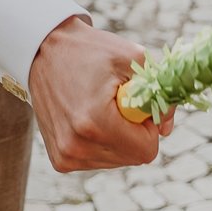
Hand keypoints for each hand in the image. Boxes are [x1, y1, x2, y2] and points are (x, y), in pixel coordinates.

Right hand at [29, 18, 171, 170]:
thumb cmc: (90, 50)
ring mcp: (65, 156)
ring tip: (100, 107)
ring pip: (117, 160)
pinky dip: (101, 141)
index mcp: (94, 122)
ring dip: (118, 138)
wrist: (44, 51)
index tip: (136, 103)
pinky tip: (88, 117)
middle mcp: (76, 146)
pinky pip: (98, 160)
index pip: (146, 150)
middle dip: (134, 132)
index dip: (149, 126)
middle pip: (133, 158)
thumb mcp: (132, 58)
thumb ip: (158, 93)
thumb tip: (167, 129)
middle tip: (117, 101)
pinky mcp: (60, 160)